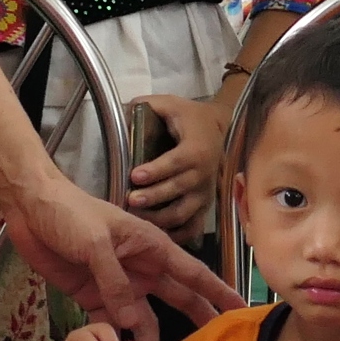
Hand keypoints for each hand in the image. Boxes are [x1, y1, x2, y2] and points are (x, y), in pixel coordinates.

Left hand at [0, 178, 240, 340]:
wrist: (31, 208)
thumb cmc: (70, 213)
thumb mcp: (95, 243)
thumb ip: (115, 282)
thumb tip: (134, 322)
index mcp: (152, 248)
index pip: (194, 274)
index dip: (219, 293)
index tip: (242, 311)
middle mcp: (141, 268)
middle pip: (177, 302)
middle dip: (195, 329)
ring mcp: (118, 285)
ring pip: (143, 323)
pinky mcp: (93, 296)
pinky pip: (111, 325)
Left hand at [122, 93, 231, 239]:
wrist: (218, 128)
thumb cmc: (188, 117)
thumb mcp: (169, 103)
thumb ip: (145, 105)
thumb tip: (122, 116)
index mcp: (196, 148)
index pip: (175, 162)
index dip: (156, 170)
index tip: (135, 176)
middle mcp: (203, 174)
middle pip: (177, 190)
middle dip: (153, 197)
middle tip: (130, 200)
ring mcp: (205, 193)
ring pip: (183, 212)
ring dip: (160, 219)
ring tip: (137, 218)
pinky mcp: (204, 206)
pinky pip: (192, 227)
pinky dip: (176, 235)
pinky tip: (156, 237)